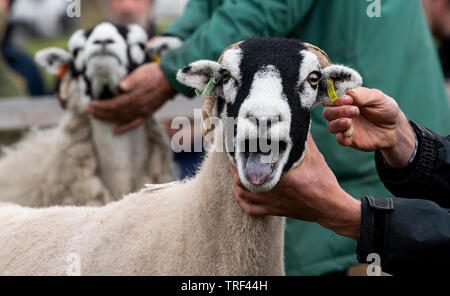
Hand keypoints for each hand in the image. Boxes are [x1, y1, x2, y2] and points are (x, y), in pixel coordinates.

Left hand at [85, 63, 175, 134]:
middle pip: (116, 112)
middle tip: (88, 111)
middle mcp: (139, 107)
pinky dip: (125, 128)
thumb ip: (132, 80)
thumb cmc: (156, 73)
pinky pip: (135, 123)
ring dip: (108, 119)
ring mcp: (143, 111)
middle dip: (100, 112)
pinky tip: (116, 131)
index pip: (114, 104)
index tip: (90, 105)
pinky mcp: (148, 113)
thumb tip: (120, 86)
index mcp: (136, 96)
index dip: (101, 106)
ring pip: (123, 118)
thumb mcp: (142, 72)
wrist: (172, 80)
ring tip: (96, 117)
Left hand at [229, 134, 360, 239]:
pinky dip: (241, 200)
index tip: (238, 145)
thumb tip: (298, 120)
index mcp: (278, 176)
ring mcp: (270, 203)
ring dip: (235, 181)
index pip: (251, 164)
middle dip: (235, 166)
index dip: (240, 155)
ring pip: (242, 193)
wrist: (330, 206)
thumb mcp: (314, 156)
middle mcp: (270, 191)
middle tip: (233, 155)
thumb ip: (303, 139)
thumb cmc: (322, 180)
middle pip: (240, 179)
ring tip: (235, 169)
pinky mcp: (272, 211)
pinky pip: (249, 209)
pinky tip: (240, 191)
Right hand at [323, 87, 415, 167]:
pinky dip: (340, 137)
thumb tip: (348, 93)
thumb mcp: (378, 98)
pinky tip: (345, 134)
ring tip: (349, 122)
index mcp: (347, 100)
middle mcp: (342, 113)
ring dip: (337, 123)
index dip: (336, 99)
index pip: (332, 98)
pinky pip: (339, 140)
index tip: (348, 100)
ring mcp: (345, 127)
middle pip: (328, 112)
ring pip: (331, 125)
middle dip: (337, 111)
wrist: (395, 129)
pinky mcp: (350, 139)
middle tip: (355, 111)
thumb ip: (364, 95)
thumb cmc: (385, 109)